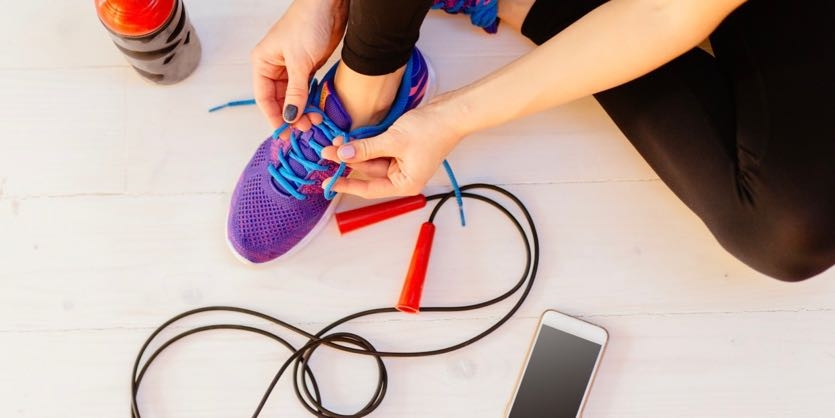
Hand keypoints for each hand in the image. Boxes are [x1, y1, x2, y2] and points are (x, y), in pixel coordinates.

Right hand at [252, 0, 347, 128]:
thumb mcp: (300, 62)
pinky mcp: (307, 66)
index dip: (274, 118)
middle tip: (306, 129)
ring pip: (293, 97)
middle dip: (291, 116)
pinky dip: (310, 101)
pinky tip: (317, 111)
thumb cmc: (308, 24)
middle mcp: (274, 66)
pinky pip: (305, 90)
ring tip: (314, 121)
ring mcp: (291, 67)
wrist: (329, 5)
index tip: (285, 135)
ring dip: (302, 111)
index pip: (264, 98)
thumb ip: (295, 92)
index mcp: (263, 63)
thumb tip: (289, 117)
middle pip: (278, 100)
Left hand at [321, 97, 466, 198]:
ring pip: (371, 159)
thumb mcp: (393, 140)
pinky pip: (378, 149)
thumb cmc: (432, 131)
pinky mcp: (401, 148)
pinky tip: (350, 139)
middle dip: (348, 162)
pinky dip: (365, 144)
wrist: (451, 112)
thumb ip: (366, 149)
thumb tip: (342, 155)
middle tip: (326, 152)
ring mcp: (402, 162)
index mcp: (405, 183)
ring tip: (335, 142)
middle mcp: (403, 176)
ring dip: (355, 151)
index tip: (328, 182)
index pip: (369, 189)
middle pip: (368, 172)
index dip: (347, 185)